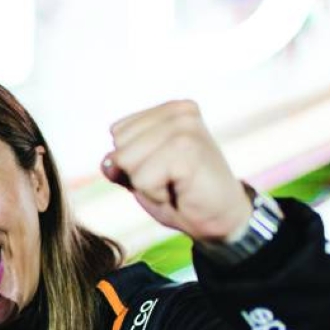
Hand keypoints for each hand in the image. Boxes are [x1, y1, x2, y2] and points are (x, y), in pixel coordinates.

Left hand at [102, 100, 250, 242]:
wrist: (221, 219)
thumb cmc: (181, 195)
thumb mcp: (141, 176)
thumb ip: (119, 163)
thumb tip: (108, 163)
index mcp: (170, 110)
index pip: (118, 132)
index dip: (133, 162)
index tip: (164, 170)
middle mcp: (179, 112)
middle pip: (120, 146)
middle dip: (138, 173)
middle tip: (171, 180)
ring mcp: (185, 128)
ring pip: (127, 162)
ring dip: (146, 185)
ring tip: (176, 184)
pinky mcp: (188, 150)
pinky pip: (142, 179)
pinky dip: (156, 194)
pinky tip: (182, 191)